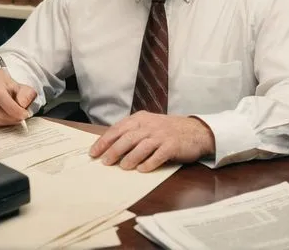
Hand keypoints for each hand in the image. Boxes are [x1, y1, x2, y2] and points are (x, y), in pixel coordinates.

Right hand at [0, 68, 36, 127]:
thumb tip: (22, 104)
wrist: (1, 90)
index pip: (0, 94)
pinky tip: (0, 122)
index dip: (11, 108)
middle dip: (5, 116)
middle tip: (17, 120)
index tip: (22, 115)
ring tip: (10, 121)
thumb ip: (27, 95)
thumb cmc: (12, 91)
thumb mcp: (24, 89)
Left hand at [89, 111, 214, 171]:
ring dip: (130, 158)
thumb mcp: (148, 125)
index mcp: (140, 118)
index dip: (104, 141)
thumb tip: (109, 146)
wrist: (195, 130)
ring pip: (141, 146)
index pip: (118, 129)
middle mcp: (149, 125)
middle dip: (114, 150)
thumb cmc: (167, 130)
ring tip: (123, 167)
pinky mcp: (172, 145)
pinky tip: (142, 169)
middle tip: (105, 162)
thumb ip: (132, 132)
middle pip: (127, 137)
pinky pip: (158, 155)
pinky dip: (149, 163)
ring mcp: (161, 135)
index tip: (93, 152)